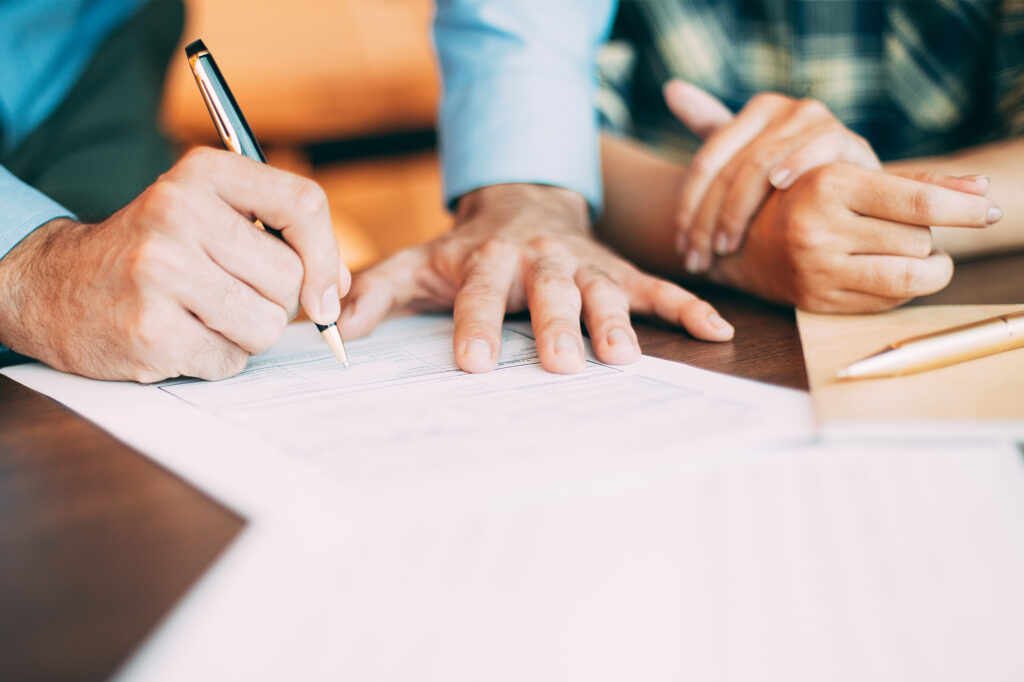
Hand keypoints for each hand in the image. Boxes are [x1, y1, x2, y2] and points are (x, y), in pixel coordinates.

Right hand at [0, 147, 348, 381]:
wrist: (56, 288)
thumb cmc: (153, 253)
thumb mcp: (209, 214)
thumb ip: (280, 236)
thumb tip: (338, 287)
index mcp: (200, 174)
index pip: (302, 202)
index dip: (328, 254)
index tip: (327, 288)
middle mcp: (177, 213)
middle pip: (291, 278)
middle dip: (276, 301)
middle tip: (231, 294)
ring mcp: (161, 273)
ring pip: (267, 325)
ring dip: (248, 334)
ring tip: (204, 315)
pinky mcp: (152, 331)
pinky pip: (231, 360)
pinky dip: (217, 359)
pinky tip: (180, 336)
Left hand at [338, 183, 732, 373]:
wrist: (522, 202)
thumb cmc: (466, 248)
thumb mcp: (416, 262)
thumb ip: (377, 292)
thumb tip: (331, 329)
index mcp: (487, 259)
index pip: (479, 294)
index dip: (476, 325)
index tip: (473, 364)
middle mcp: (539, 260)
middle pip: (549, 291)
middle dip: (557, 325)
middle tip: (563, 364)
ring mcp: (583, 265)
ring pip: (604, 290)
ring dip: (617, 321)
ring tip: (625, 359)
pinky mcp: (617, 270)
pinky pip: (656, 286)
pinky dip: (687, 307)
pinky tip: (716, 331)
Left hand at [664, 81, 880, 272]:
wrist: (859, 193)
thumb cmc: (795, 181)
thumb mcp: (750, 156)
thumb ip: (713, 126)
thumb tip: (671, 89)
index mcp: (758, 111)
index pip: (707, 161)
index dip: (687, 207)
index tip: (679, 247)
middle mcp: (786, 109)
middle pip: (730, 169)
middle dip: (707, 220)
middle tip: (697, 259)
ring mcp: (818, 122)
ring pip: (761, 166)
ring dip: (737, 213)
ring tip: (724, 248)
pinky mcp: (849, 140)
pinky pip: (816, 149)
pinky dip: (795, 165)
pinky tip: (777, 188)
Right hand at [708, 162, 1001, 310]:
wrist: (744, 240)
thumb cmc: (811, 198)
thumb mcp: (855, 176)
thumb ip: (919, 182)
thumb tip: (980, 189)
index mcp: (828, 185)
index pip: (917, 204)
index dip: (963, 210)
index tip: (989, 211)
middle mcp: (819, 229)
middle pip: (918, 242)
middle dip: (926, 236)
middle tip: (909, 228)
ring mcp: (816, 270)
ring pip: (908, 277)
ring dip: (925, 268)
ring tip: (920, 256)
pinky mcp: (817, 301)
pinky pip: (886, 302)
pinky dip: (900, 289)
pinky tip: (885, 272)